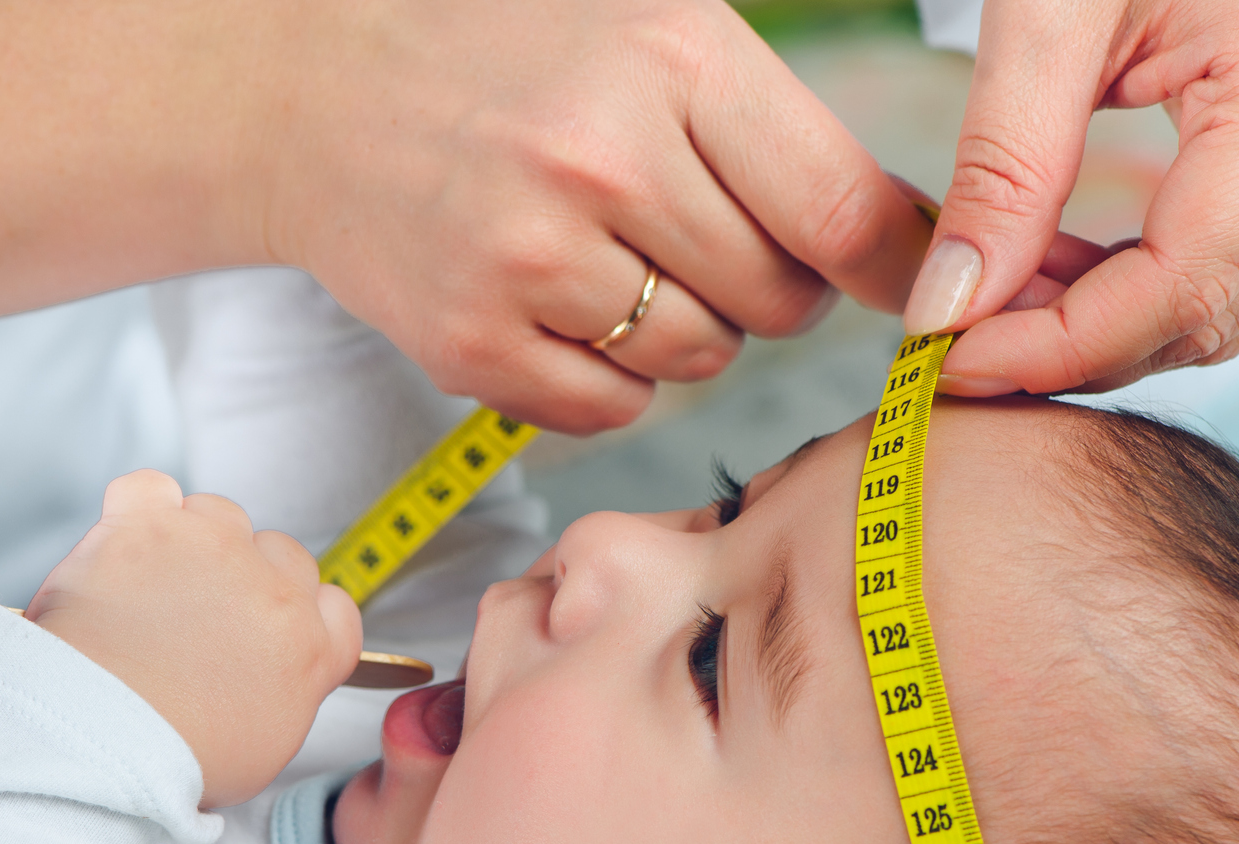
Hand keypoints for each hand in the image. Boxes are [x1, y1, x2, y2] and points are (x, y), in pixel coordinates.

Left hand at [26, 471, 361, 808]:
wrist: (100, 732)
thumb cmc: (170, 755)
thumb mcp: (264, 750)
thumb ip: (285, 696)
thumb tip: (269, 676)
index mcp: (309, 647)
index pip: (334, 605)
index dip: (299, 613)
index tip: (268, 627)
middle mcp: (272, 587)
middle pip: (282, 552)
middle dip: (249, 577)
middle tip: (203, 615)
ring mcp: (211, 547)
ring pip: (221, 515)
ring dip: (196, 540)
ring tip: (157, 586)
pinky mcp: (145, 524)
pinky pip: (151, 487)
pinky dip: (140, 508)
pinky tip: (128, 542)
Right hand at [262, 0, 930, 431]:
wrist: (316, 97)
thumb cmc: (509, 57)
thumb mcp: (653, 28)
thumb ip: (779, 126)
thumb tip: (922, 244)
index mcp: (671, 56)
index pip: (841, 210)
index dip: (899, 268)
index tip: (923, 290)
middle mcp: (601, 158)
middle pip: (778, 303)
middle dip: (772, 290)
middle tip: (711, 242)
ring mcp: (527, 259)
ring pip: (699, 363)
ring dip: (687, 331)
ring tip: (619, 260)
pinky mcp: (470, 343)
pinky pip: (612, 411)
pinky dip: (608, 377)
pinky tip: (563, 304)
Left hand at [903, 0, 1238, 394]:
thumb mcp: (1051, 10)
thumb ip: (1005, 164)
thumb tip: (948, 310)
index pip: (1178, 290)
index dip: (1055, 350)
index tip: (946, 362)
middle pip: (1204, 319)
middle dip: (1068, 345)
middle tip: (952, 329)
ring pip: (1228, 318)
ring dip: (1104, 328)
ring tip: (999, 288)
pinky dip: (1148, 296)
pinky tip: (1063, 266)